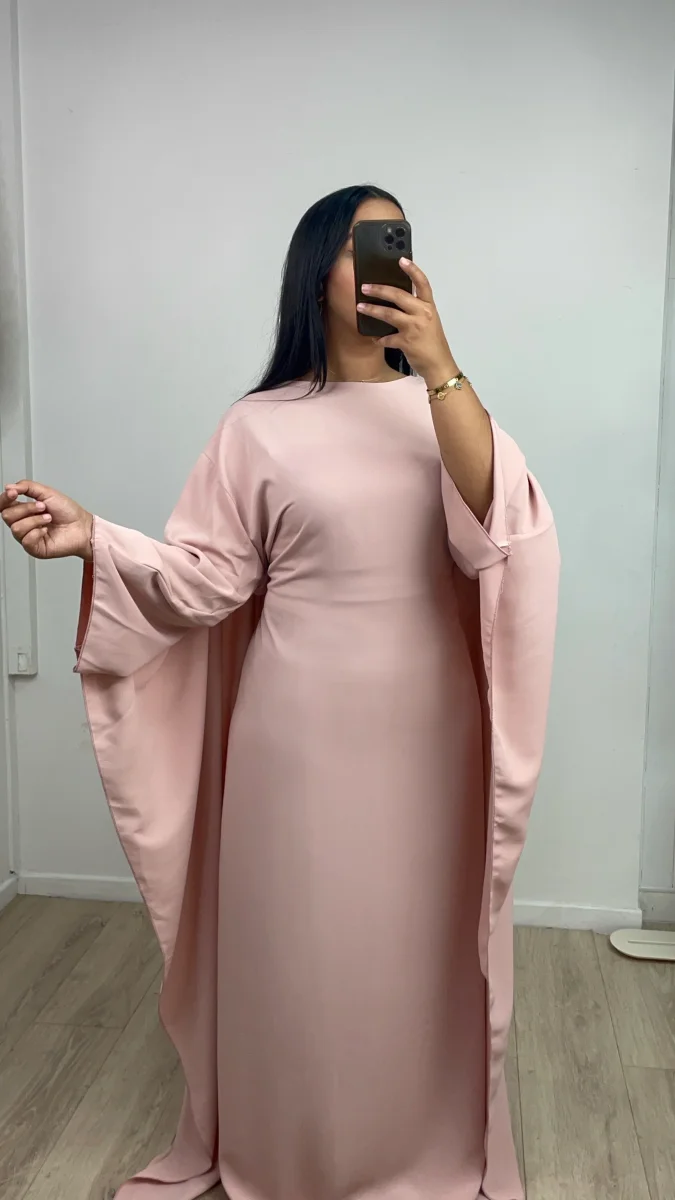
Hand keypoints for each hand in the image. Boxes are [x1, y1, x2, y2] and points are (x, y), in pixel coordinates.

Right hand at [0, 481, 92, 560]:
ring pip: (16, 528)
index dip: (5, 498)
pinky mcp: (34, 548)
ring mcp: (28, 536)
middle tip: (43, 507)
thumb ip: (27, 487)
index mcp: (24, 509)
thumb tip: (9, 487)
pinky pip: (26, 540)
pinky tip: (46, 531)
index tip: (13, 493)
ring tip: (48, 519)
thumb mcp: (47, 492)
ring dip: (35, 520)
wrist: (82, 527)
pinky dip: (38, 532)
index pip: (4, 504)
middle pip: (7, 516)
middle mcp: (24, 522)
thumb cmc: (69, 512)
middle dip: (26, 509)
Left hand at [357, 258, 457, 387]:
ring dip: (372, 310)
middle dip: (380, 289)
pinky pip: (387, 338)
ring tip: (360, 306)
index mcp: (429, 306)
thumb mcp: (429, 321)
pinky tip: (375, 338)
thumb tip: (395, 301)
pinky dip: (380, 339)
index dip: (412, 270)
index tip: (401, 259)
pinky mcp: (406, 342)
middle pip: (399, 295)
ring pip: (389, 314)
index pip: (422, 283)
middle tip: (365, 287)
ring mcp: (414, 328)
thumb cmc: (433, 343)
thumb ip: (416, 309)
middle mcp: (423, 314)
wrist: (439, 364)